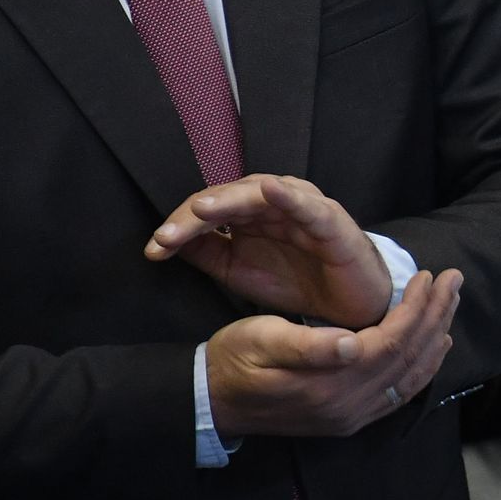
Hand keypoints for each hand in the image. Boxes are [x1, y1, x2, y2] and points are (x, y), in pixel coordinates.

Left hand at [149, 174, 396, 331]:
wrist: (347, 308)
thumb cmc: (297, 282)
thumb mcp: (239, 272)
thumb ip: (207, 253)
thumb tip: (165, 241)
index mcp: (251, 214)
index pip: (208, 210)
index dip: (178, 227)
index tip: (154, 251)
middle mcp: (275, 204)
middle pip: (228, 199)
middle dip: (193, 217)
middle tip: (166, 236)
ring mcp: (304, 209)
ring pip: (261, 196)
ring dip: (230, 200)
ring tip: (202, 209)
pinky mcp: (332, 222)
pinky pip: (309, 207)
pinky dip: (289, 197)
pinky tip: (270, 191)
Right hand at [206, 267, 460, 439]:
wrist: (212, 402)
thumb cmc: (235, 359)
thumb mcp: (262, 340)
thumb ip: (308, 346)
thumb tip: (351, 344)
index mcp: (330, 383)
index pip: (391, 342)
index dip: (415, 309)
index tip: (428, 275)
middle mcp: (348, 407)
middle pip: (408, 358)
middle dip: (436, 316)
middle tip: (454, 279)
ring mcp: (350, 417)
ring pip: (410, 378)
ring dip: (435, 338)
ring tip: (450, 304)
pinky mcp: (348, 420)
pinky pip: (398, 396)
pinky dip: (422, 369)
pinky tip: (434, 347)